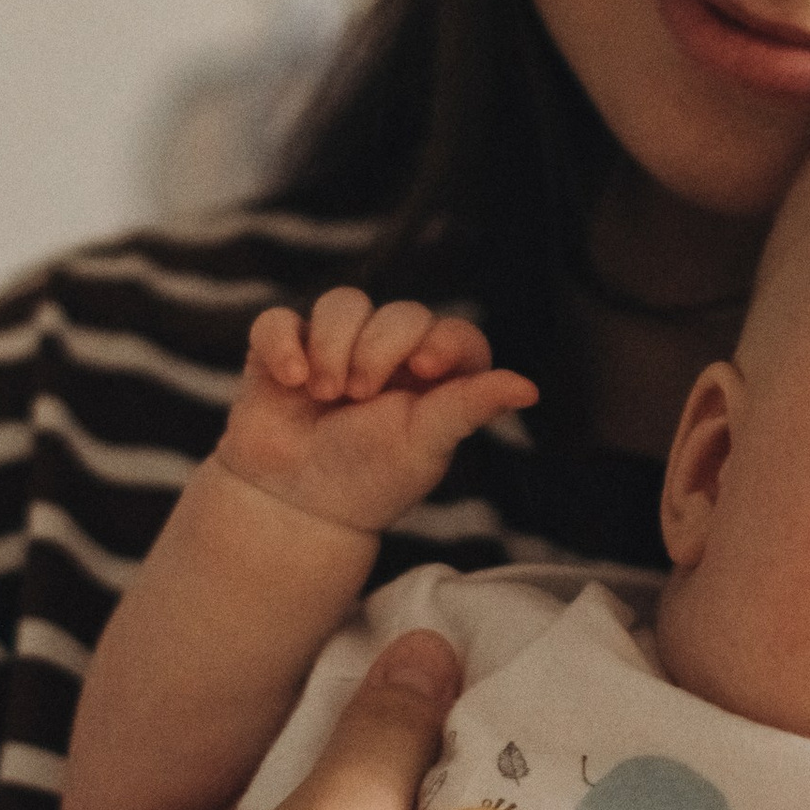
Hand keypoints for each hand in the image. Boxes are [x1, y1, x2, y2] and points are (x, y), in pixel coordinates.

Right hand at [220, 291, 536, 535]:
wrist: (297, 505)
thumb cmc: (371, 478)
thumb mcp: (424, 445)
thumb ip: (470, 407)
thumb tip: (529, 389)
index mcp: (435, 375)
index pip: (455, 333)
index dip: (444, 341)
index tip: (425, 367)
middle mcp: (390, 352)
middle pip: (399, 313)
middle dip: (378, 350)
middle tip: (358, 397)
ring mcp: (335, 345)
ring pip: (343, 303)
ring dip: (333, 345)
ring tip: (324, 395)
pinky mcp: (285, 347)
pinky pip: (280, 319)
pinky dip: (283, 344)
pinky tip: (291, 379)